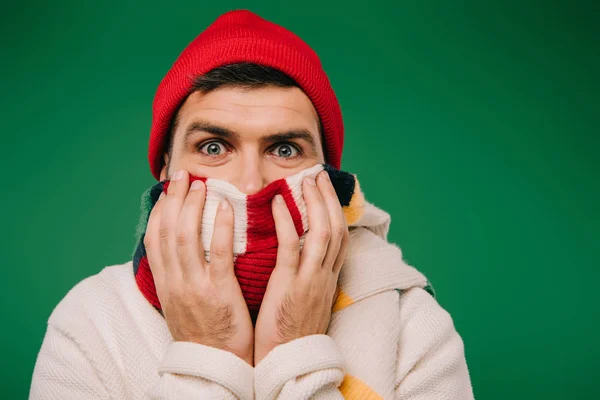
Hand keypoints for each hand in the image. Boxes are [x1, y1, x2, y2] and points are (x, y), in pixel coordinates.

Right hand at [144, 169, 253, 364]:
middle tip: (183, 175)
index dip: (159, 210)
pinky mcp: (218, 293)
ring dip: (192, 206)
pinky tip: (226, 208)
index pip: (155, 239)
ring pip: (186, 237)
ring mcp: (194, 287)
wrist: (213, 367)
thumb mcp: (182, 305)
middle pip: (167, 232)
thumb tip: (182, 252)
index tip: (167, 189)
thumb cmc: (204, 334)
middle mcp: (174, 282)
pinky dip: (218, 228)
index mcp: (165, 284)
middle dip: (174, 199)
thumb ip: (180, 277)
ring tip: (201, 183)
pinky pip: (217, 254)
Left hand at [254, 170, 348, 364]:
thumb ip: (307, 277)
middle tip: (318, 176)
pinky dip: (287, 222)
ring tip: (305, 181)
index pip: (340, 238)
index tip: (326, 191)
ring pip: (322, 233)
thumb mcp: (306, 301)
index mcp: (328, 280)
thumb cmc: (291, 334)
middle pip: (336, 229)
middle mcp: (325, 277)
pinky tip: (278, 203)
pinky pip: (291, 248)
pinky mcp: (290, 287)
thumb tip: (299, 256)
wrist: (289, 365)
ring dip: (316, 203)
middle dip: (329, 200)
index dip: (335, 212)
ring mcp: (310, 281)